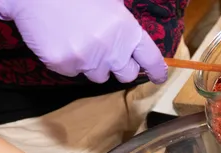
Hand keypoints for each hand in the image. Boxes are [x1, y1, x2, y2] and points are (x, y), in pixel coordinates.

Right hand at [0, 0, 167, 83]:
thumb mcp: (110, 2)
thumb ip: (124, 25)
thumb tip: (132, 44)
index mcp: (127, 30)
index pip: (151, 59)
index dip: (157, 71)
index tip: (158, 77)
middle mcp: (111, 49)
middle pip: (126, 74)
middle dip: (120, 67)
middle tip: (108, 52)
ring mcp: (86, 59)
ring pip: (98, 75)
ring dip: (93, 64)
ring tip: (79, 38)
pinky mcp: (63, 65)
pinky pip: (72, 73)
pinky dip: (69, 61)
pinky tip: (61, 40)